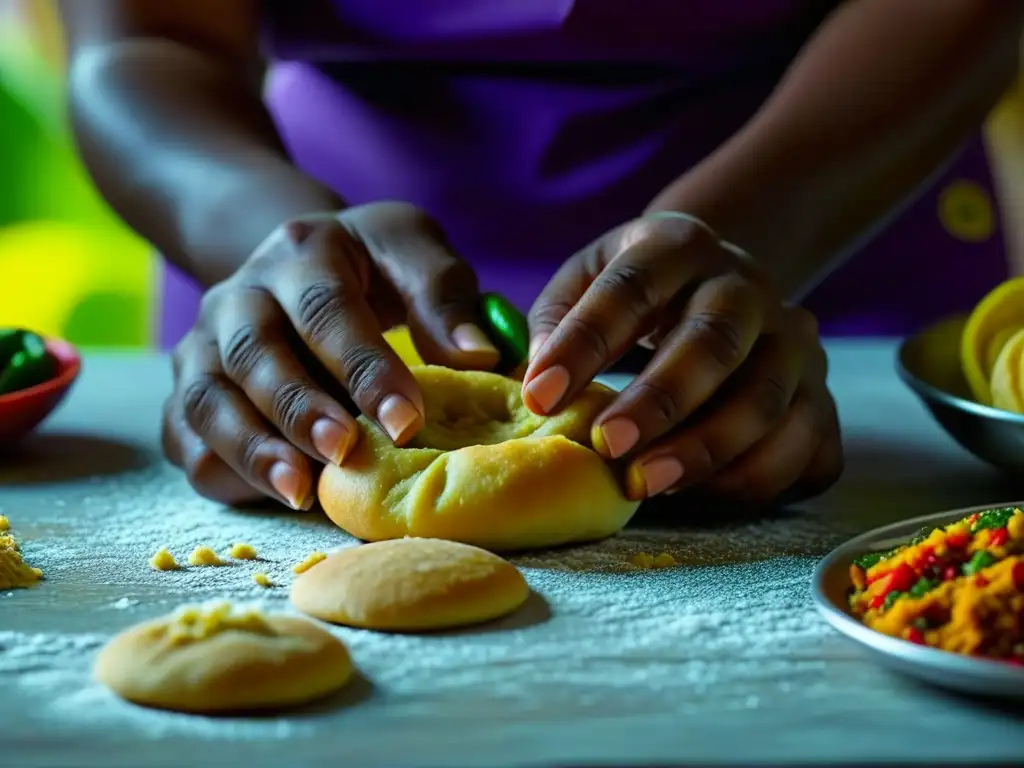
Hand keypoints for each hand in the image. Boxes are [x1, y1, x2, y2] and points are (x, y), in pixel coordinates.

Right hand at [161, 202, 499, 508]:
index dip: (365, 369)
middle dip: (299, 409)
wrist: (298, 262)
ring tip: (299, 491)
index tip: (409, 421)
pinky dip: (221, 468)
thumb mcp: (411, 251)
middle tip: (345, 453)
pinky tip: (270, 492)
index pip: (328, 310)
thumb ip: (443, 297)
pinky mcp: (189, 388)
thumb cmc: (371, 265)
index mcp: (301, 252)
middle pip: (254, 353)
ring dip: (251, 448)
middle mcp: (239, 294)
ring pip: (207, 399)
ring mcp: (203, 344)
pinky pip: (184, 436)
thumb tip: (479, 356)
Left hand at [522, 213, 842, 505]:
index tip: (539, 396)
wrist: (722, 282)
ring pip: (765, 399)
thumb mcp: (588, 277)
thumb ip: (555, 320)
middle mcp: (747, 287)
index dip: (584, 342)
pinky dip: (756, 477)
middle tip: (608, 446)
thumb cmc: (637, 291)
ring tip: (646, 484)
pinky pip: (807, 445)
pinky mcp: (821, 395)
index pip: (632, 287)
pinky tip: (702, 492)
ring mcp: (793, 342)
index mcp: (679, 246)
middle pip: (714, 341)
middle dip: (660, 399)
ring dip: (706, 449)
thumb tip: (537, 385)